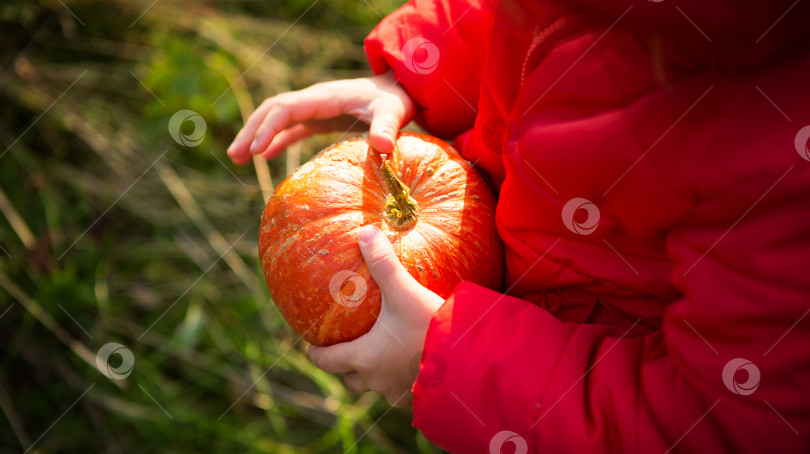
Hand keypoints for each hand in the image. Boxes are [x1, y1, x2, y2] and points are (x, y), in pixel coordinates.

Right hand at [227, 71, 414, 163]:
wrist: (401, 90)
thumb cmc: (397, 100)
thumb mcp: (393, 112)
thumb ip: (387, 128)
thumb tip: (383, 147)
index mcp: (324, 97)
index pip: (286, 108)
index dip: (268, 127)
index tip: (256, 150)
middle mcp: (314, 100)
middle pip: (272, 110)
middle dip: (252, 130)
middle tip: (235, 155)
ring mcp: (315, 109)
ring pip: (276, 118)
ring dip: (257, 135)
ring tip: (237, 158)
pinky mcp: (321, 119)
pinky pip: (291, 128)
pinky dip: (275, 140)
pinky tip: (264, 158)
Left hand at [309, 225, 443, 406]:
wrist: (467, 360)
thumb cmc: (430, 328)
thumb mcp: (404, 291)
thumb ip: (384, 263)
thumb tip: (365, 232)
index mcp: (365, 357)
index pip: (326, 361)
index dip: (316, 352)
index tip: (312, 344)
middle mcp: (378, 380)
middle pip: (350, 378)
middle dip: (347, 364)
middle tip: (350, 345)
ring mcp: (399, 392)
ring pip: (377, 386)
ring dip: (375, 373)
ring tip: (383, 353)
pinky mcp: (421, 397)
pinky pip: (403, 391)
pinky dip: (402, 378)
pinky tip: (414, 362)